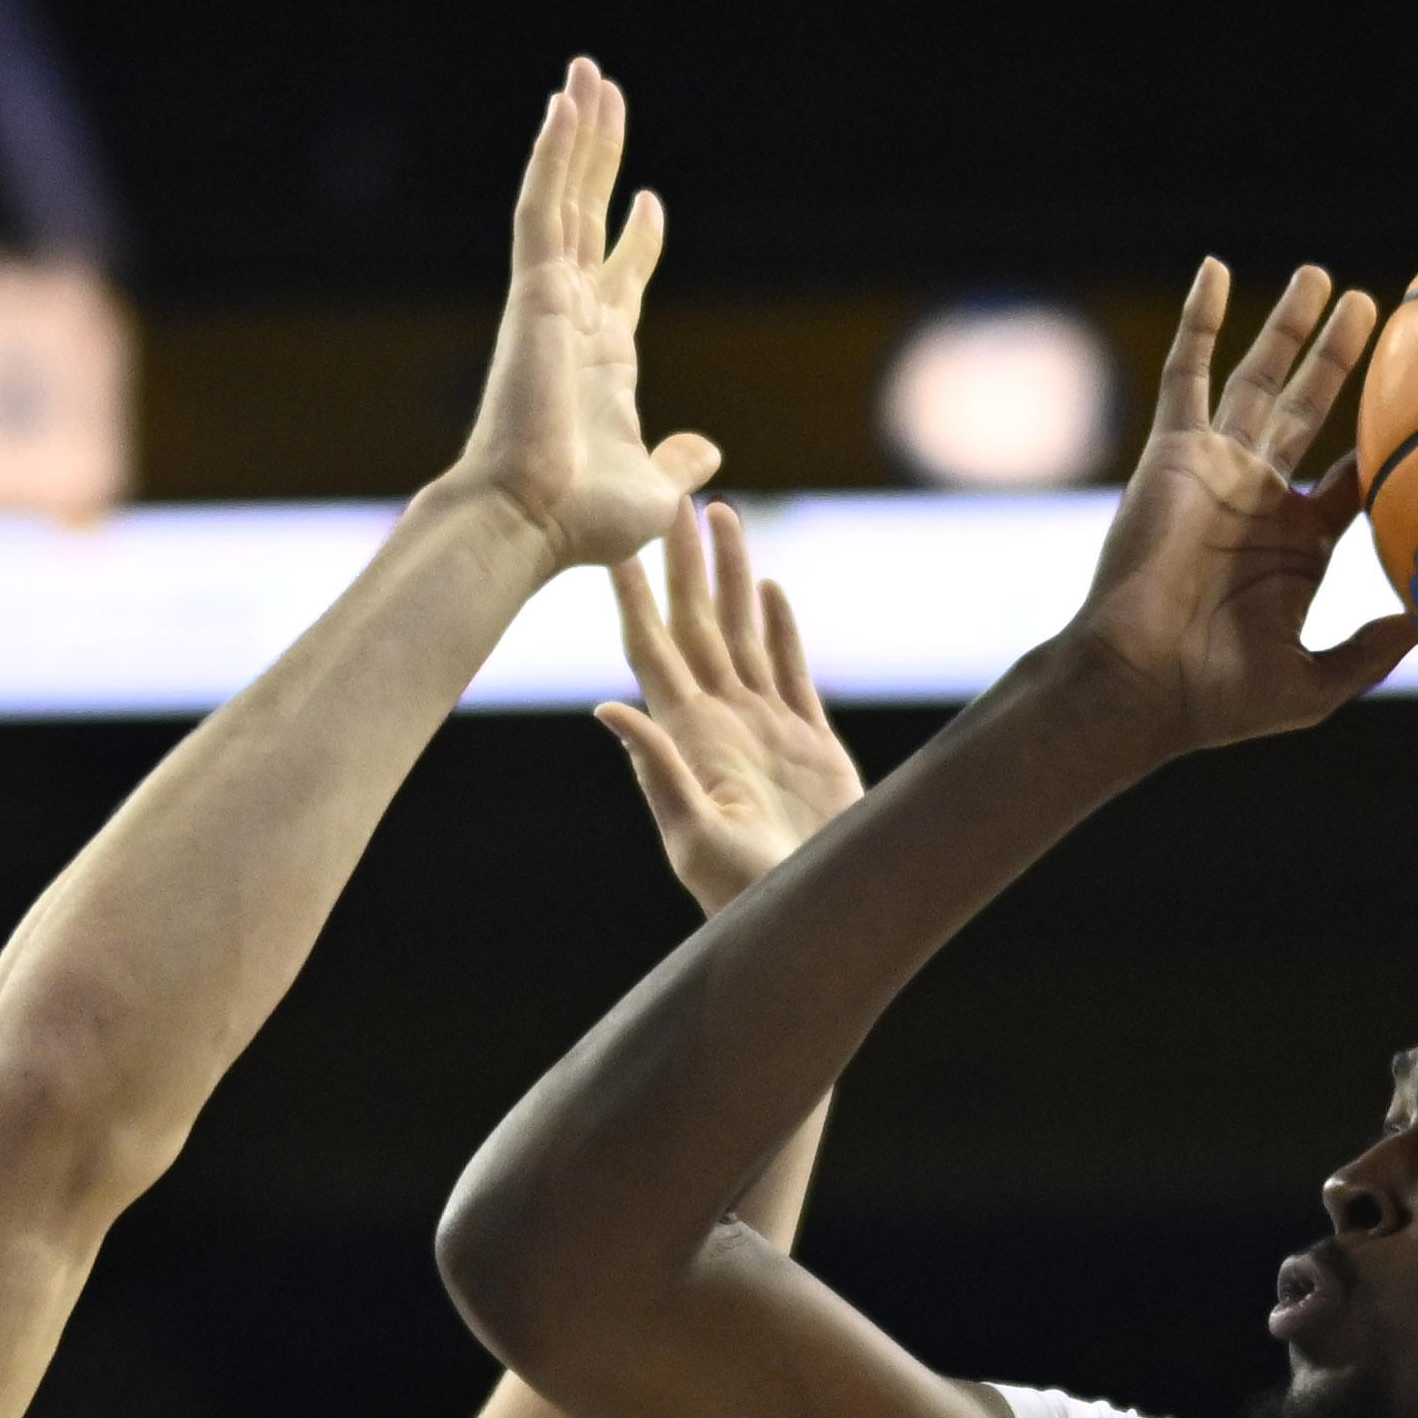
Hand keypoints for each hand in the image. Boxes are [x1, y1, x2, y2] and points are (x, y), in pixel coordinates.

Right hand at [440, 58, 722, 575]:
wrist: (531, 523)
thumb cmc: (583, 523)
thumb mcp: (654, 489)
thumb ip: (676, 460)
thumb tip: (708, 447)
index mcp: (602, 363)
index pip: (620, 282)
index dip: (639, 241)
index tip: (652, 202)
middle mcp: (572, 322)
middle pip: (588, 218)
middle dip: (600, 159)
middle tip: (605, 98)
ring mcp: (549, 301)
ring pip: (565, 197)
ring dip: (578, 135)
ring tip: (588, 74)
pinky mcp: (532, 292)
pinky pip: (543, 207)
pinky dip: (553, 155)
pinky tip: (565, 104)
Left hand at [599, 503, 864, 914]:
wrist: (808, 919)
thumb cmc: (742, 895)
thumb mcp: (693, 837)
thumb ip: (656, 772)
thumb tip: (608, 709)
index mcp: (688, 736)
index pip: (653, 651)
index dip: (636, 596)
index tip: (618, 546)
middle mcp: (721, 722)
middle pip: (698, 625)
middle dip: (687, 563)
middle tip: (678, 498)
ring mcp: (764, 729)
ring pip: (743, 634)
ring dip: (732, 578)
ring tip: (724, 520)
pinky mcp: (809, 743)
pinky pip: (791, 670)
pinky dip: (781, 628)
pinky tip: (769, 592)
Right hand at [1054, 260, 1416, 756]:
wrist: (1138, 683)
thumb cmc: (1218, 699)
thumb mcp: (1317, 684)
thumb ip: (1375, 650)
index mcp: (1298, 545)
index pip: (1350, 477)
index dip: (1383, 441)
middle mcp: (1259, 498)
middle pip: (1309, 408)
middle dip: (1339, 358)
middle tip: (1373, 304)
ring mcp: (1216, 469)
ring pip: (1258, 379)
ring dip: (1288, 326)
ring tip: (1321, 276)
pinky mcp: (1174, 453)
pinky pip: (1188, 372)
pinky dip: (1200, 319)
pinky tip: (1216, 269)